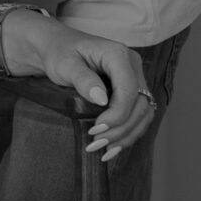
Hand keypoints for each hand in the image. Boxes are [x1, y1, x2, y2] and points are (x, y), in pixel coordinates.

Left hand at [1, 14, 154, 157]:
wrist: (57, 48)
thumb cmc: (59, 53)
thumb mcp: (64, 64)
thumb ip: (82, 79)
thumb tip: (102, 99)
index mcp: (118, 54)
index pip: (129, 89)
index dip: (117, 113)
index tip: (96, 129)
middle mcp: (132, 65)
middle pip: (140, 104)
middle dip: (121, 128)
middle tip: (96, 144)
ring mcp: (135, 78)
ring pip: (144, 113)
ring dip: (127, 135)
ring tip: (105, 151)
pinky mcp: (132, 91)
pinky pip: (138, 115)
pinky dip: (128, 133)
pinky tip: (112, 147)